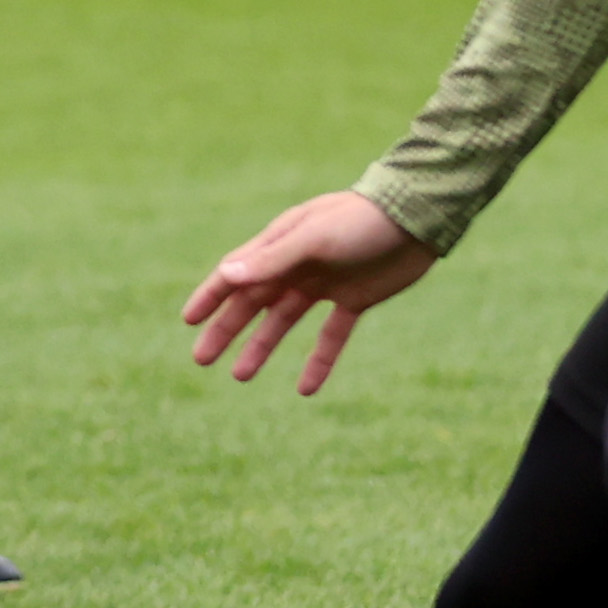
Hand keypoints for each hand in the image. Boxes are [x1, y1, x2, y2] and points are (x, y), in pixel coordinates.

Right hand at [183, 190, 435, 394]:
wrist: (418, 218)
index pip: (235, 274)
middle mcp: (297, 265)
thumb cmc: (360, 220)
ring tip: (241, 376)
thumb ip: (272, 259)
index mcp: (280, 243)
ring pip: (284, 321)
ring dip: (262, 347)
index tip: (189, 321)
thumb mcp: (314, 239)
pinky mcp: (354, 298)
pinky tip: (306, 389)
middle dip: (227, 330)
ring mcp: (325, 283)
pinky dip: (318, 360)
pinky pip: (331, 335)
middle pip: (253, 303)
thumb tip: (227, 275)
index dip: (211, 296)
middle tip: (202, 359)